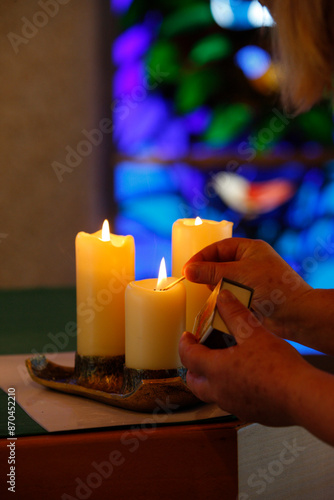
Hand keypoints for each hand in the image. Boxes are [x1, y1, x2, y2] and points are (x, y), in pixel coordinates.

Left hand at [179, 290, 310, 425]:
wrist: (301, 396)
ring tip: (222, 366)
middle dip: (192, 367)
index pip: (188, 357)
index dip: (185, 344)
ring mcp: (233, 405)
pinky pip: (230, 403)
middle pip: (193, 382)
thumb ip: (235, 314)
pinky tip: (244, 381)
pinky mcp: (248, 414)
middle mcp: (219, 391)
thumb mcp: (254, 332)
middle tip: (199, 353)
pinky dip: (228, 391)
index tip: (187, 337)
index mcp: (215, 369)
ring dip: (209, 381)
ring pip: (210, 394)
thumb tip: (223, 297)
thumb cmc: (277, 366)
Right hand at [183, 238, 311, 339]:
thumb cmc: (272, 287)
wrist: (296, 314)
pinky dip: (223, 299)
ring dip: (216, 288)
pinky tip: (217, 305)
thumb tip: (187, 270)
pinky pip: (229, 295)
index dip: (201, 256)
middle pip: (219, 264)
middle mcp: (249, 262)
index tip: (187, 269)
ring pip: (222, 281)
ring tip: (211, 294)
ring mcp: (250, 280)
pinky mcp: (250, 297)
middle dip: (208, 273)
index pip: (219, 247)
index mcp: (249, 249)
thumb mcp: (238, 275)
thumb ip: (211, 271)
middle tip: (196, 282)